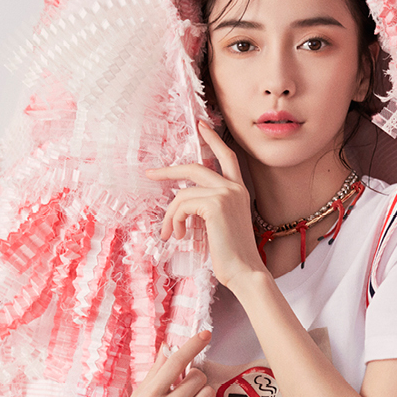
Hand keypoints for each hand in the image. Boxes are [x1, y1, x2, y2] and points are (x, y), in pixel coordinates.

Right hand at [102, 330, 217, 396]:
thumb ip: (154, 373)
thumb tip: (168, 346)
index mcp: (148, 396)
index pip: (175, 362)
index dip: (193, 345)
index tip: (206, 334)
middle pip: (198, 378)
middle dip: (195, 378)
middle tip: (186, 387)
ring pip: (208, 395)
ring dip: (203, 396)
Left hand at [146, 123, 265, 288]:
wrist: (244, 271)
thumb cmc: (232, 255)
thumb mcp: (220, 225)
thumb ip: (208, 208)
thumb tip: (182, 204)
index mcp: (239, 191)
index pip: (227, 157)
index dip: (213, 139)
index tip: (202, 125)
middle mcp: (235, 188)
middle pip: (196, 167)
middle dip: (170, 170)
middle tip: (151, 174)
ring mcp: (226, 194)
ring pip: (183, 194)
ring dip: (170, 215)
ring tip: (170, 233)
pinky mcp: (215, 204)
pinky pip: (182, 206)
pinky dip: (175, 221)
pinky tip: (180, 235)